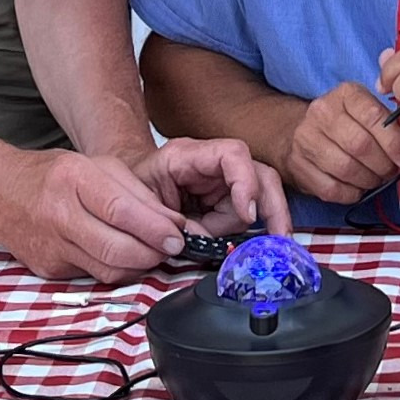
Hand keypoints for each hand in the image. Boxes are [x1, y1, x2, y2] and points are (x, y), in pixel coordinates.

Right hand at [0, 147, 196, 281]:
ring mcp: (52, 248)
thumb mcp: (96, 165)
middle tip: (171, 248)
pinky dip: (116, 269)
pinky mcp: (49, 270)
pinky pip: (93, 275)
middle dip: (153, 253)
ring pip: (109, 269)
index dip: (155, 228)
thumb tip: (170, 223)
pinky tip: (125, 256)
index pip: (122, 211)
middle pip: (117, 248)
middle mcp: (59, 216)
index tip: (178, 236)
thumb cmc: (52, 175)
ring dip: (139, 266)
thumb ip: (135, 191)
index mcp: (73, 179)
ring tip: (152, 252)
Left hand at [135, 133, 285, 235]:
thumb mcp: (142, 206)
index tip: (247, 214)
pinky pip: (247, 214)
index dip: (246, 182)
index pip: (232, 154)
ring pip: (258, 198)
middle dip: (273, 207)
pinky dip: (249, 231)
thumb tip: (205, 241)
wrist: (120, 193)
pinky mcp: (225, 198)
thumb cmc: (128, 192)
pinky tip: (245, 244)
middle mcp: (212, 164)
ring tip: (225, 242)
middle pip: (260, 174)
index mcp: (187, 156)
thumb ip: (172, 223)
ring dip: (247, 226)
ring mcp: (222, 181)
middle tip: (280, 238)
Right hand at [284, 82, 399, 207]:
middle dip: (384, 165)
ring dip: (370, 180)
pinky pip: (332, 189)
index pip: (374, 117)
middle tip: (393, 171)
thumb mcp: (368, 111)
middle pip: (360, 145)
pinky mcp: (298, 166)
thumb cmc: (345, 123)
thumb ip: (393, 125)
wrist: (297, 131)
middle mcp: (321, 112)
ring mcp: (306, 140)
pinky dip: (352, 193)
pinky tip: (359, 187)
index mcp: (345, 94)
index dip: (396, 143)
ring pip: (346, 169)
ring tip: (377, 178)